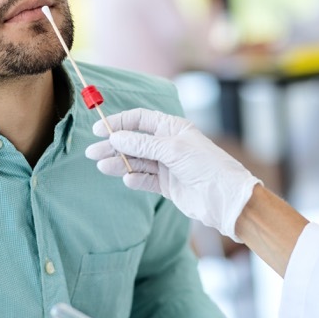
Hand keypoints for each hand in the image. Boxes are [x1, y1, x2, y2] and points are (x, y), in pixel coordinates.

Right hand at [85, 108, 261, 239]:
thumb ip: (143, 143)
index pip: (140, 119)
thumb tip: (116, 137)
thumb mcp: (173, 149)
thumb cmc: (207, 165)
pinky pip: (146, 179)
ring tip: (103, 166)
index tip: (99, 130)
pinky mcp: (168, 185)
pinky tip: (128, 179)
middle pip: (134, 141)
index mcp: (172, 128)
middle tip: (92, 153)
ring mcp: (167, 165)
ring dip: (120, 163)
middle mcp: (169, 145)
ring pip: (137, 161)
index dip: (119, 123)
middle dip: (114, 146)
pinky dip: (136, 179)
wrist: (225, 198)